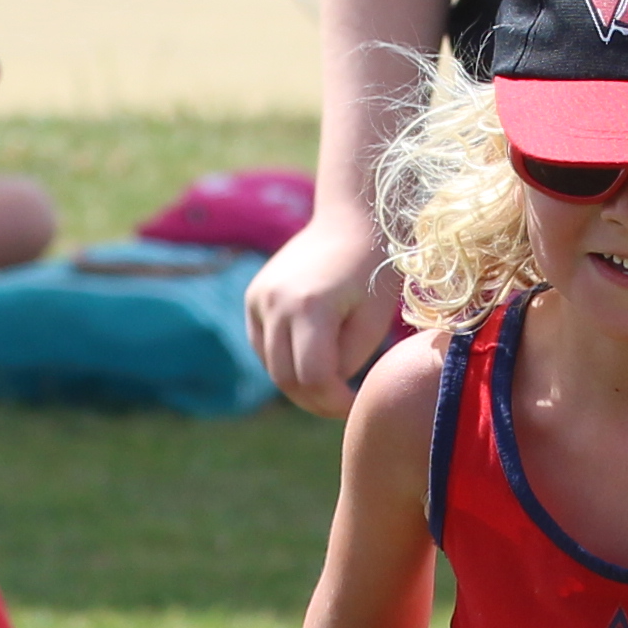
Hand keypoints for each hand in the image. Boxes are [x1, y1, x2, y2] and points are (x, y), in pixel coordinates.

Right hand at [245, 201, 400, 418]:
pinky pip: (264, 346)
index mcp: (309, 306)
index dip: (334, 402)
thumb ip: (348, 360)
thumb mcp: (374, 321)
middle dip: (315, 401)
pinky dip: (284, 361)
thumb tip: (325, 387)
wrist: (350, 222)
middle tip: (341, 405)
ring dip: (299, 384)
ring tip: (331, 384)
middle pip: (286, 378)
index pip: (313, 378)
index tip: (356, 405)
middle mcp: (275, 302)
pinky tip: (312, 356)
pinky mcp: (253, 297)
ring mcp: (258, 298)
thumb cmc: (373, 272)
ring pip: (271, 367)